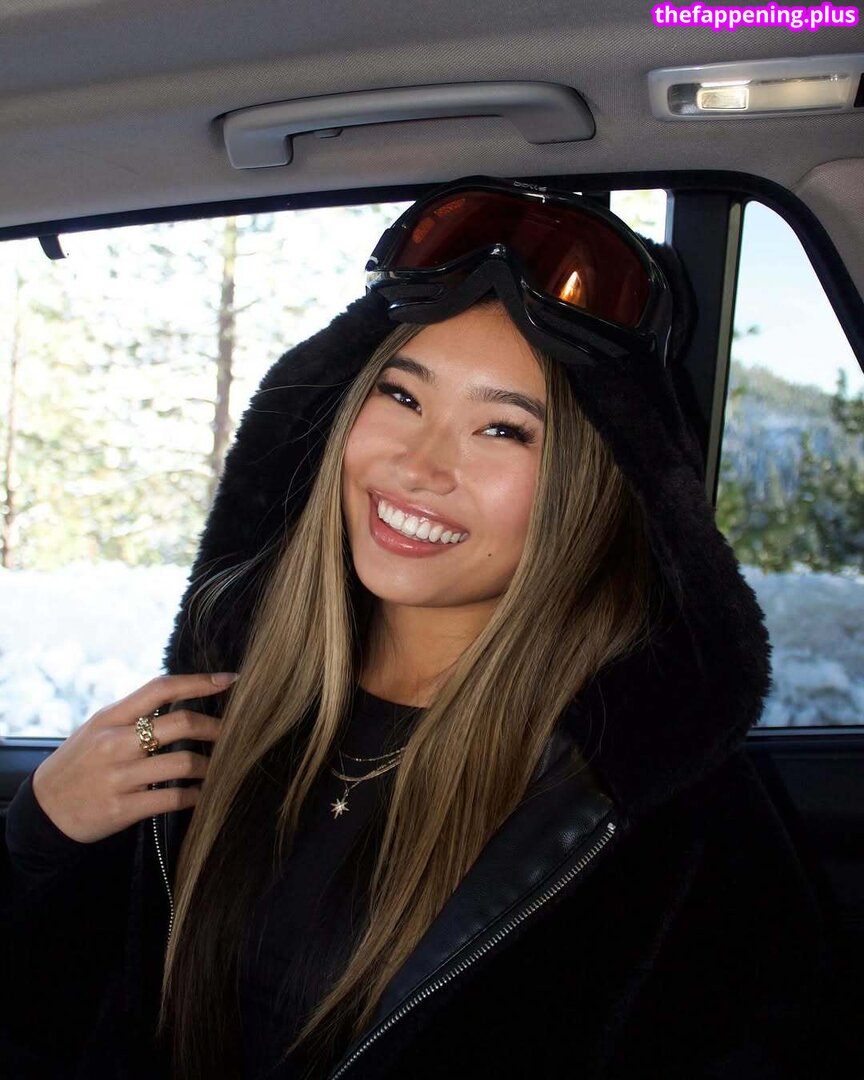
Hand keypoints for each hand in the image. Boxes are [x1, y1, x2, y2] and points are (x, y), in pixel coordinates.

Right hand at [30, 672, 238, 843]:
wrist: (44, 810)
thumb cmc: (79, 763)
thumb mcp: (98, 728)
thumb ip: (134, 714)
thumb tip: (182, 697)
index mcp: (110, 718)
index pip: (160, 689)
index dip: (199, 682)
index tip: (228, 680)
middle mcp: (115, 744)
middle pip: (180, 724)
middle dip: (215, 727)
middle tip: (233, 732)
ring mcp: (119, 777)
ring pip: (183, 764)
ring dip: (209, 766)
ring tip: (217, 768)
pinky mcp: (122, 809)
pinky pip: (172, 799)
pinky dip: (194, 796)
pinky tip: (200, 794)